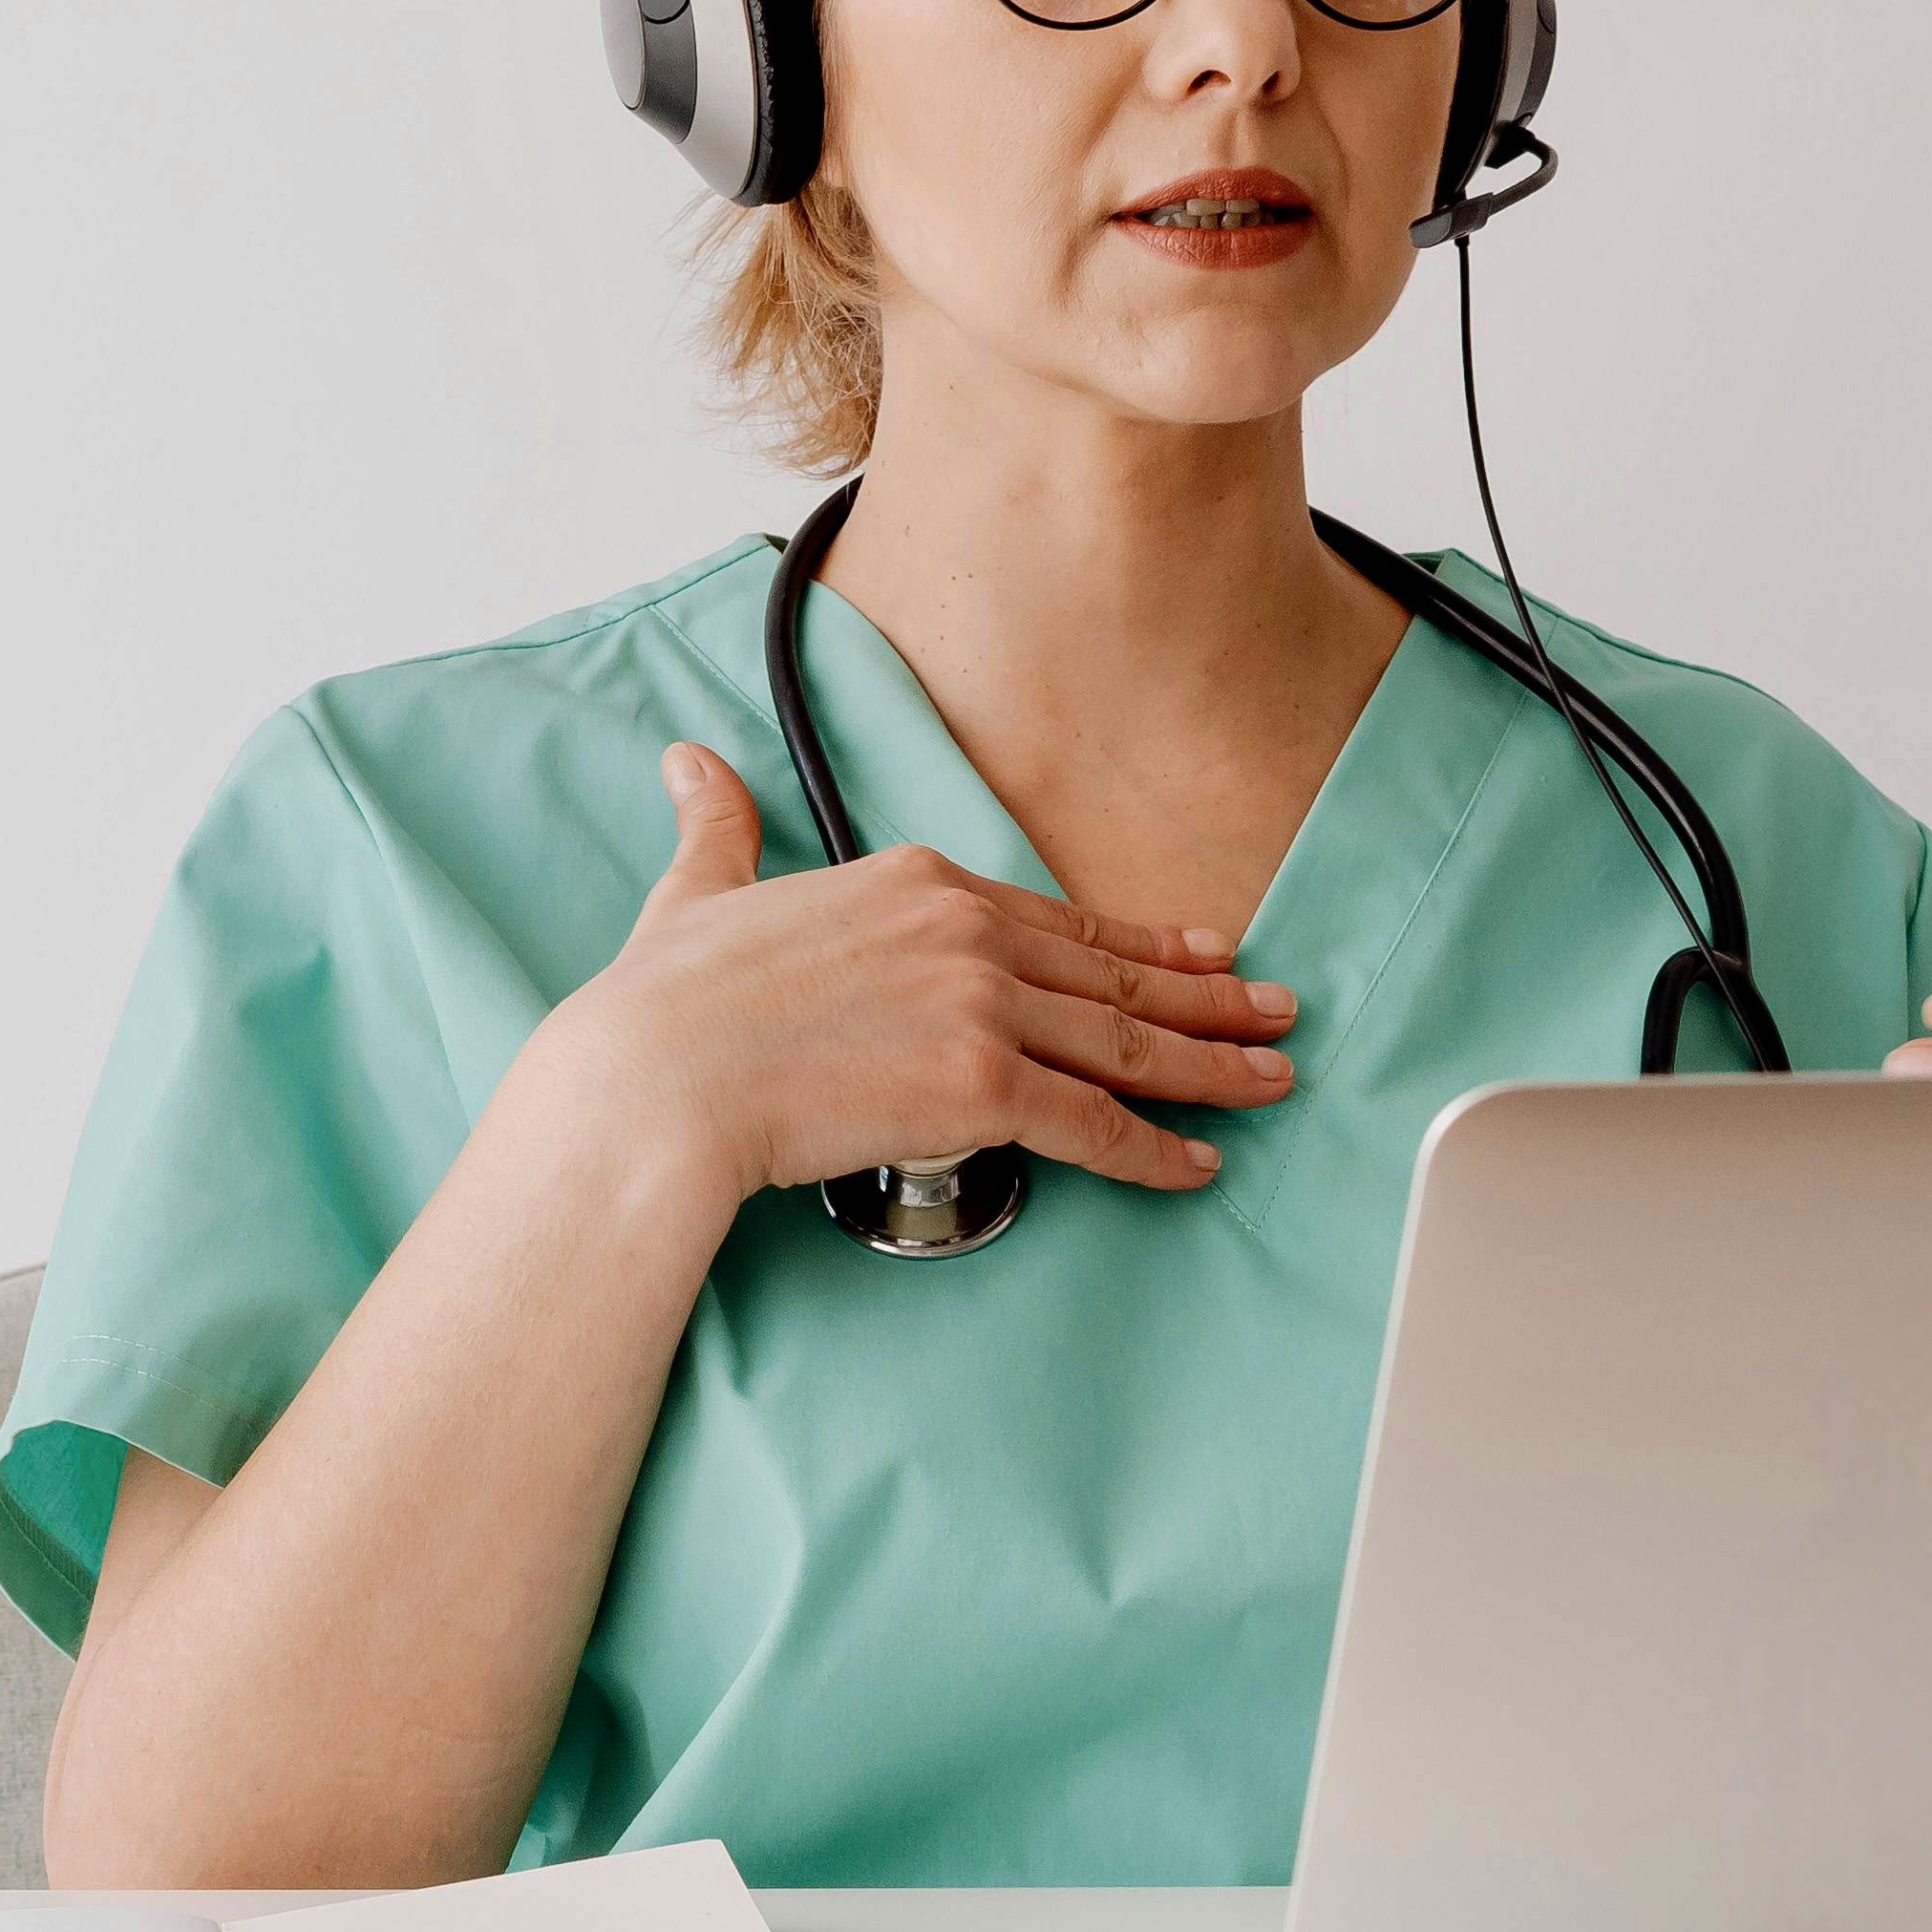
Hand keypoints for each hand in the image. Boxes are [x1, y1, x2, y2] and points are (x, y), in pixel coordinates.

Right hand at [514, 742, 1303, 1206]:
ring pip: (1126, 1045)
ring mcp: (981, 1007)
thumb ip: (716, 827)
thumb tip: (688, 766)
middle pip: (1112, 978)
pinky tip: (1197, 1164)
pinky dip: (1155, 1149)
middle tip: (1275, 1011)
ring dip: (1212, 1067)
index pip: (1057, 918)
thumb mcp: (699, 888)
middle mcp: (966, 933)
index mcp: (917, 881)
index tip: (1197, 951)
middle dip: (1208, 998)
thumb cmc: (669, 1001)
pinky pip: (1094, 1124)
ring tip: (1272, 1079)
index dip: (1138, 943)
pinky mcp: (981, 1087)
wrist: (657, 1078)